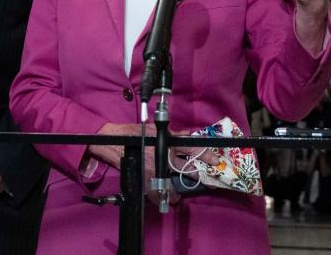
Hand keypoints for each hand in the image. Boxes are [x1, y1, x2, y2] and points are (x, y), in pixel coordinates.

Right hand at [90, 123, 218, 203]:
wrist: (115, 140)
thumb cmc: (135, 132)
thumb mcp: (156, 129)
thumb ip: (173, 134)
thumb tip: (187, 135)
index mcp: (168, 141)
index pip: (191, 147)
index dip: (204, 153)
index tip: (215, 160)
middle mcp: (164, 155)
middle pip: (186, 166)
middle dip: (198, 175)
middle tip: (209, 183)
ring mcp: (155, 166)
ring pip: (171, 181)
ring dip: (175, 191)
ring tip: (177, 198)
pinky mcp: (145, 175)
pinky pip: (155, 190)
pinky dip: (159, 196)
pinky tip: (162, 200)